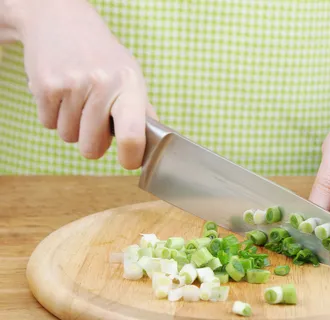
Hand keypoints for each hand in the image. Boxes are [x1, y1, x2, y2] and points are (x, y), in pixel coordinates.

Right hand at [18, 0, 155, 168]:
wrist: (61, 20)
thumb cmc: (102, 56)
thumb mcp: (130, 76)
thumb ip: (142, 112)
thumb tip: (157, 144)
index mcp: (130, 85)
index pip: (132, 134)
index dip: (130, 158)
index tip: (128, 162)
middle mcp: (102, 84)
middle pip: (91, 147)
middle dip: (92, 143)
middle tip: (95, 124)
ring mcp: (72, 84)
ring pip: (68, 137)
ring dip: (72, 127)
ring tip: (78, 100)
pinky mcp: (45, 85)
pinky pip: (48, 124)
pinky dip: (53, 115)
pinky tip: (62, 93)